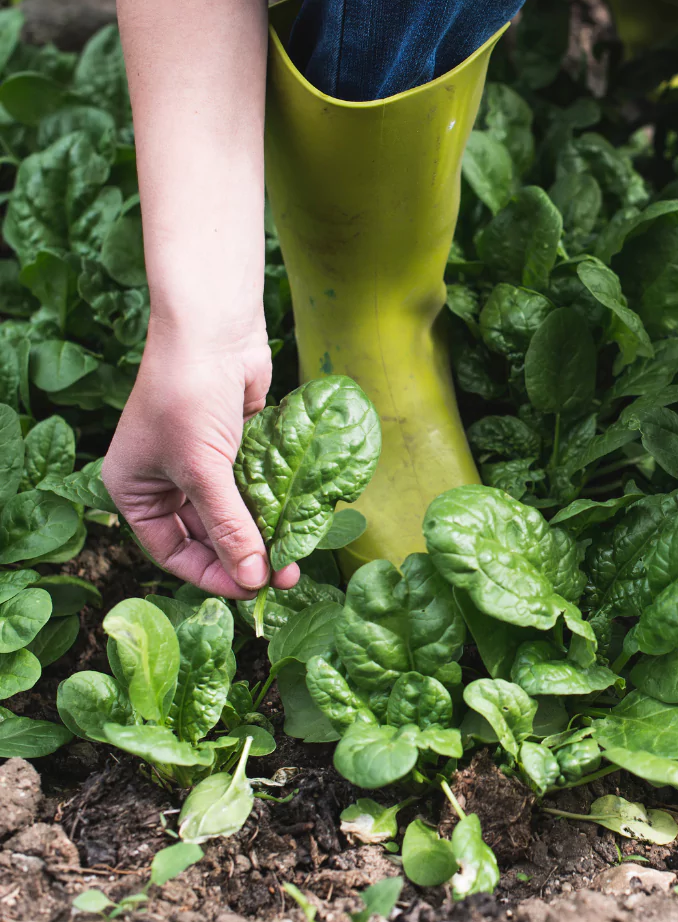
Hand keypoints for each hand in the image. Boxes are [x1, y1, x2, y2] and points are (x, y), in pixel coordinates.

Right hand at [103, 322, 299, 598]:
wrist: (214, 331)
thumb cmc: (189, 395)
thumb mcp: (204, 470)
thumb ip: (229, 526)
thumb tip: (253, 578)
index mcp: (135, 490)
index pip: (172, 551)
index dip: (211, 574)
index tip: (250, 590)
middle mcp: (165, 480)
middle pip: (207, 536)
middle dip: (244, 556)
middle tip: (282, 576)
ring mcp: (202, 462)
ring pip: (235, 513)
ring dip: (263, 534)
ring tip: (295, 556)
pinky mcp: (236, 447)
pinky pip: (254, 488)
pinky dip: (273, 504)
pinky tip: (297, 522)